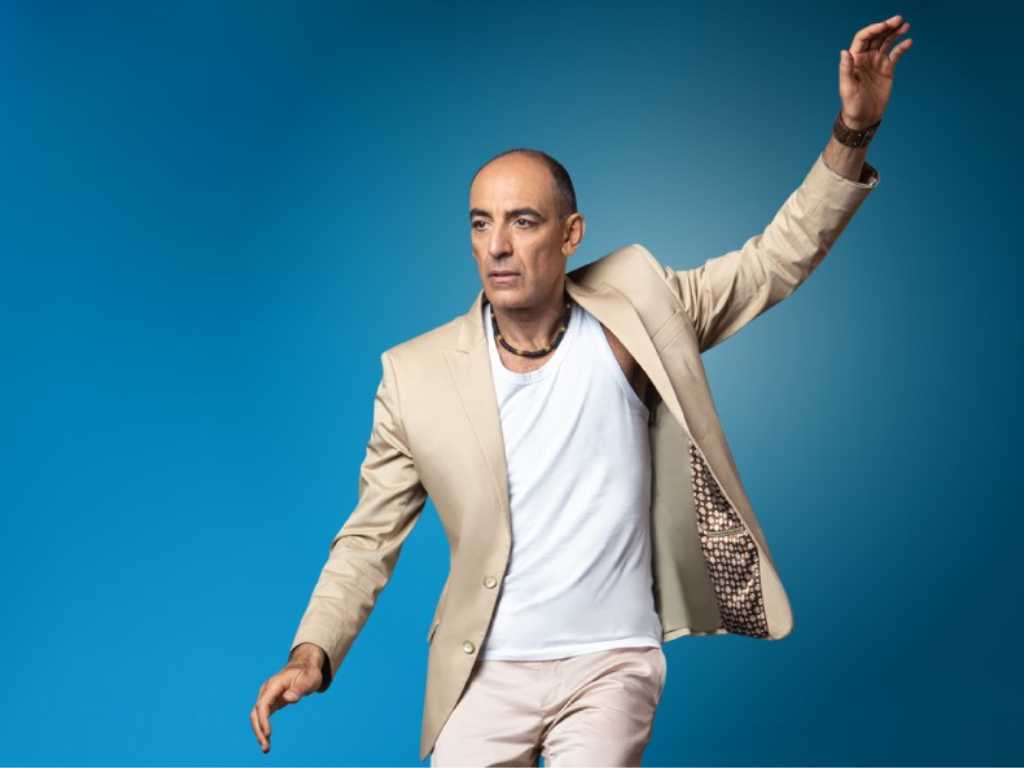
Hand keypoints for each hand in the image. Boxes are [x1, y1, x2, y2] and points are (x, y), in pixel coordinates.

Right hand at [249, 645, 324, 753]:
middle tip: (265, 747)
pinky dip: (263, 728)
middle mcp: (267, 690)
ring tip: (266, 748)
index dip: (263, 719)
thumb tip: (289, 698)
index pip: (263, 704)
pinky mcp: (270, 702)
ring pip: (257, 716)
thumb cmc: (308, 672)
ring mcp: (267, 696)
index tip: (268, 734)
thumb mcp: (309, 679)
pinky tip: (267, 740)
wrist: (304, 666)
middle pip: (256, 712)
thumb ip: (300, 689)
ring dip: (259, 732)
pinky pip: (263, 717)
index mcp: (274, 684)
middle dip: (258, 730)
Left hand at [839, 14, 912, 129]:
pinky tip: (908, 42)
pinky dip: (902, 47)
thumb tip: (844, 52)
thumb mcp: (847, 88)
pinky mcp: (887, 70)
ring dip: (895, 33)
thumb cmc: (852, 105)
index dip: (873, 29)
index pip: (863, 38)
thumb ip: (846, 70)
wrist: (864, 118)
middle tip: (899, 20)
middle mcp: (866, 58)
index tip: (885, 26)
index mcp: (855, 60)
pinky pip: (895, 54)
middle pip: (876, 37)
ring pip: (886, 42)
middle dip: (887, 27)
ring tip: (905, 26)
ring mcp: (877, 63)